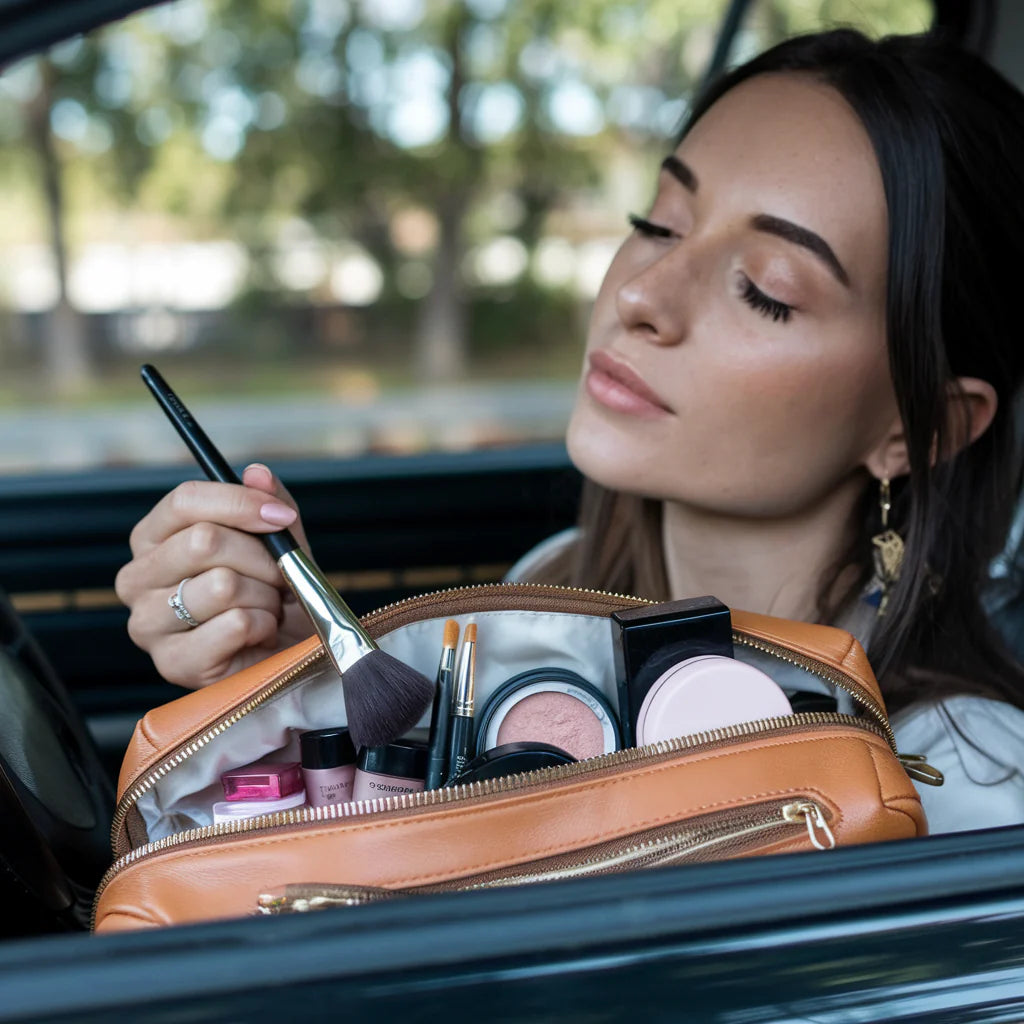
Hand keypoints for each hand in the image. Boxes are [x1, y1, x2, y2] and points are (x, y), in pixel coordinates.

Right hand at [115, 463, 313, 689]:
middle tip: (277, 578)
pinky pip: (235, 624)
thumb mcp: (278, 543)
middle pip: (203, 540)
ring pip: (222, 584)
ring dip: (264, 596)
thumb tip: (257, 473)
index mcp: (154, 539)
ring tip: (265, 608)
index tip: (280, 516)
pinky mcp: (172, 663)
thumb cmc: (275, 597)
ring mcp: (147, 624)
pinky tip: (258, 634)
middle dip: (260, 559)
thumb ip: (268, 504)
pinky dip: (263, 626)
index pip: (185, 500)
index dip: (239, 503)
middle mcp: (137, 578)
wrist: (288, 656)